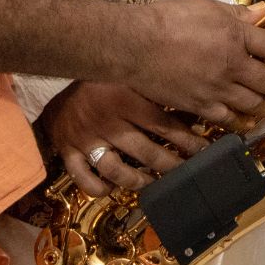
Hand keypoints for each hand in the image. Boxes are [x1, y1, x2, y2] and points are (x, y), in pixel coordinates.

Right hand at [44, 81, 206, 196]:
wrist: (59, 76)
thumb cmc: (104, 79)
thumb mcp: (130, 76)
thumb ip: (155, 88)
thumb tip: (195, 100)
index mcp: (125, 99)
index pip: (164, 126)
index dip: (188, 141)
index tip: (206, 150)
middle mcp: (108, 122)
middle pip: (147, 152)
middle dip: (172, 164)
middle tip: (187, 170)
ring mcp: (88, 140)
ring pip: (118, 170)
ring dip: (139, 180)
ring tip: (152, 180)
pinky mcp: (70, 153)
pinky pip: (85, 180)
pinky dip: (100, 189)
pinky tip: (113, 188)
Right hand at [133, 0, 264, 126]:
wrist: (134, 45)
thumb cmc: (166, 18)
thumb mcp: (205, 6)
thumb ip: (236, 13)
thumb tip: (261, 12)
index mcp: (235, 35)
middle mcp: (232, 65)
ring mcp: (216, 89)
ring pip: (253, 104)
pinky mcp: (199, 105)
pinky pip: (227, 118)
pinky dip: (242, 122)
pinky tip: (250, 124)